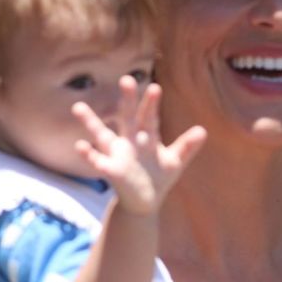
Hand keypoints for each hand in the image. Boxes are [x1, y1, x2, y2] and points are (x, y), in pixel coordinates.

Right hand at [71, 76, 205, 215]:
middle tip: (127, 79)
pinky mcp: (111, 170)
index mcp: (147, 136)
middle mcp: (131, 140)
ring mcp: (118, 154)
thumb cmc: (160, 176)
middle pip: (128, 117)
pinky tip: (79, 145)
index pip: (150, 117)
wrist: (145, 201)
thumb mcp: (175, 161)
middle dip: (128, 101)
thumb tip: (203, 131)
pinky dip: (88, 154)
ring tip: (78, 106)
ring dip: (90, 121)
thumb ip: (187, 147)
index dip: (152, 104)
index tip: (155, 87)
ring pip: (102, 134)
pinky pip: (97, 161)